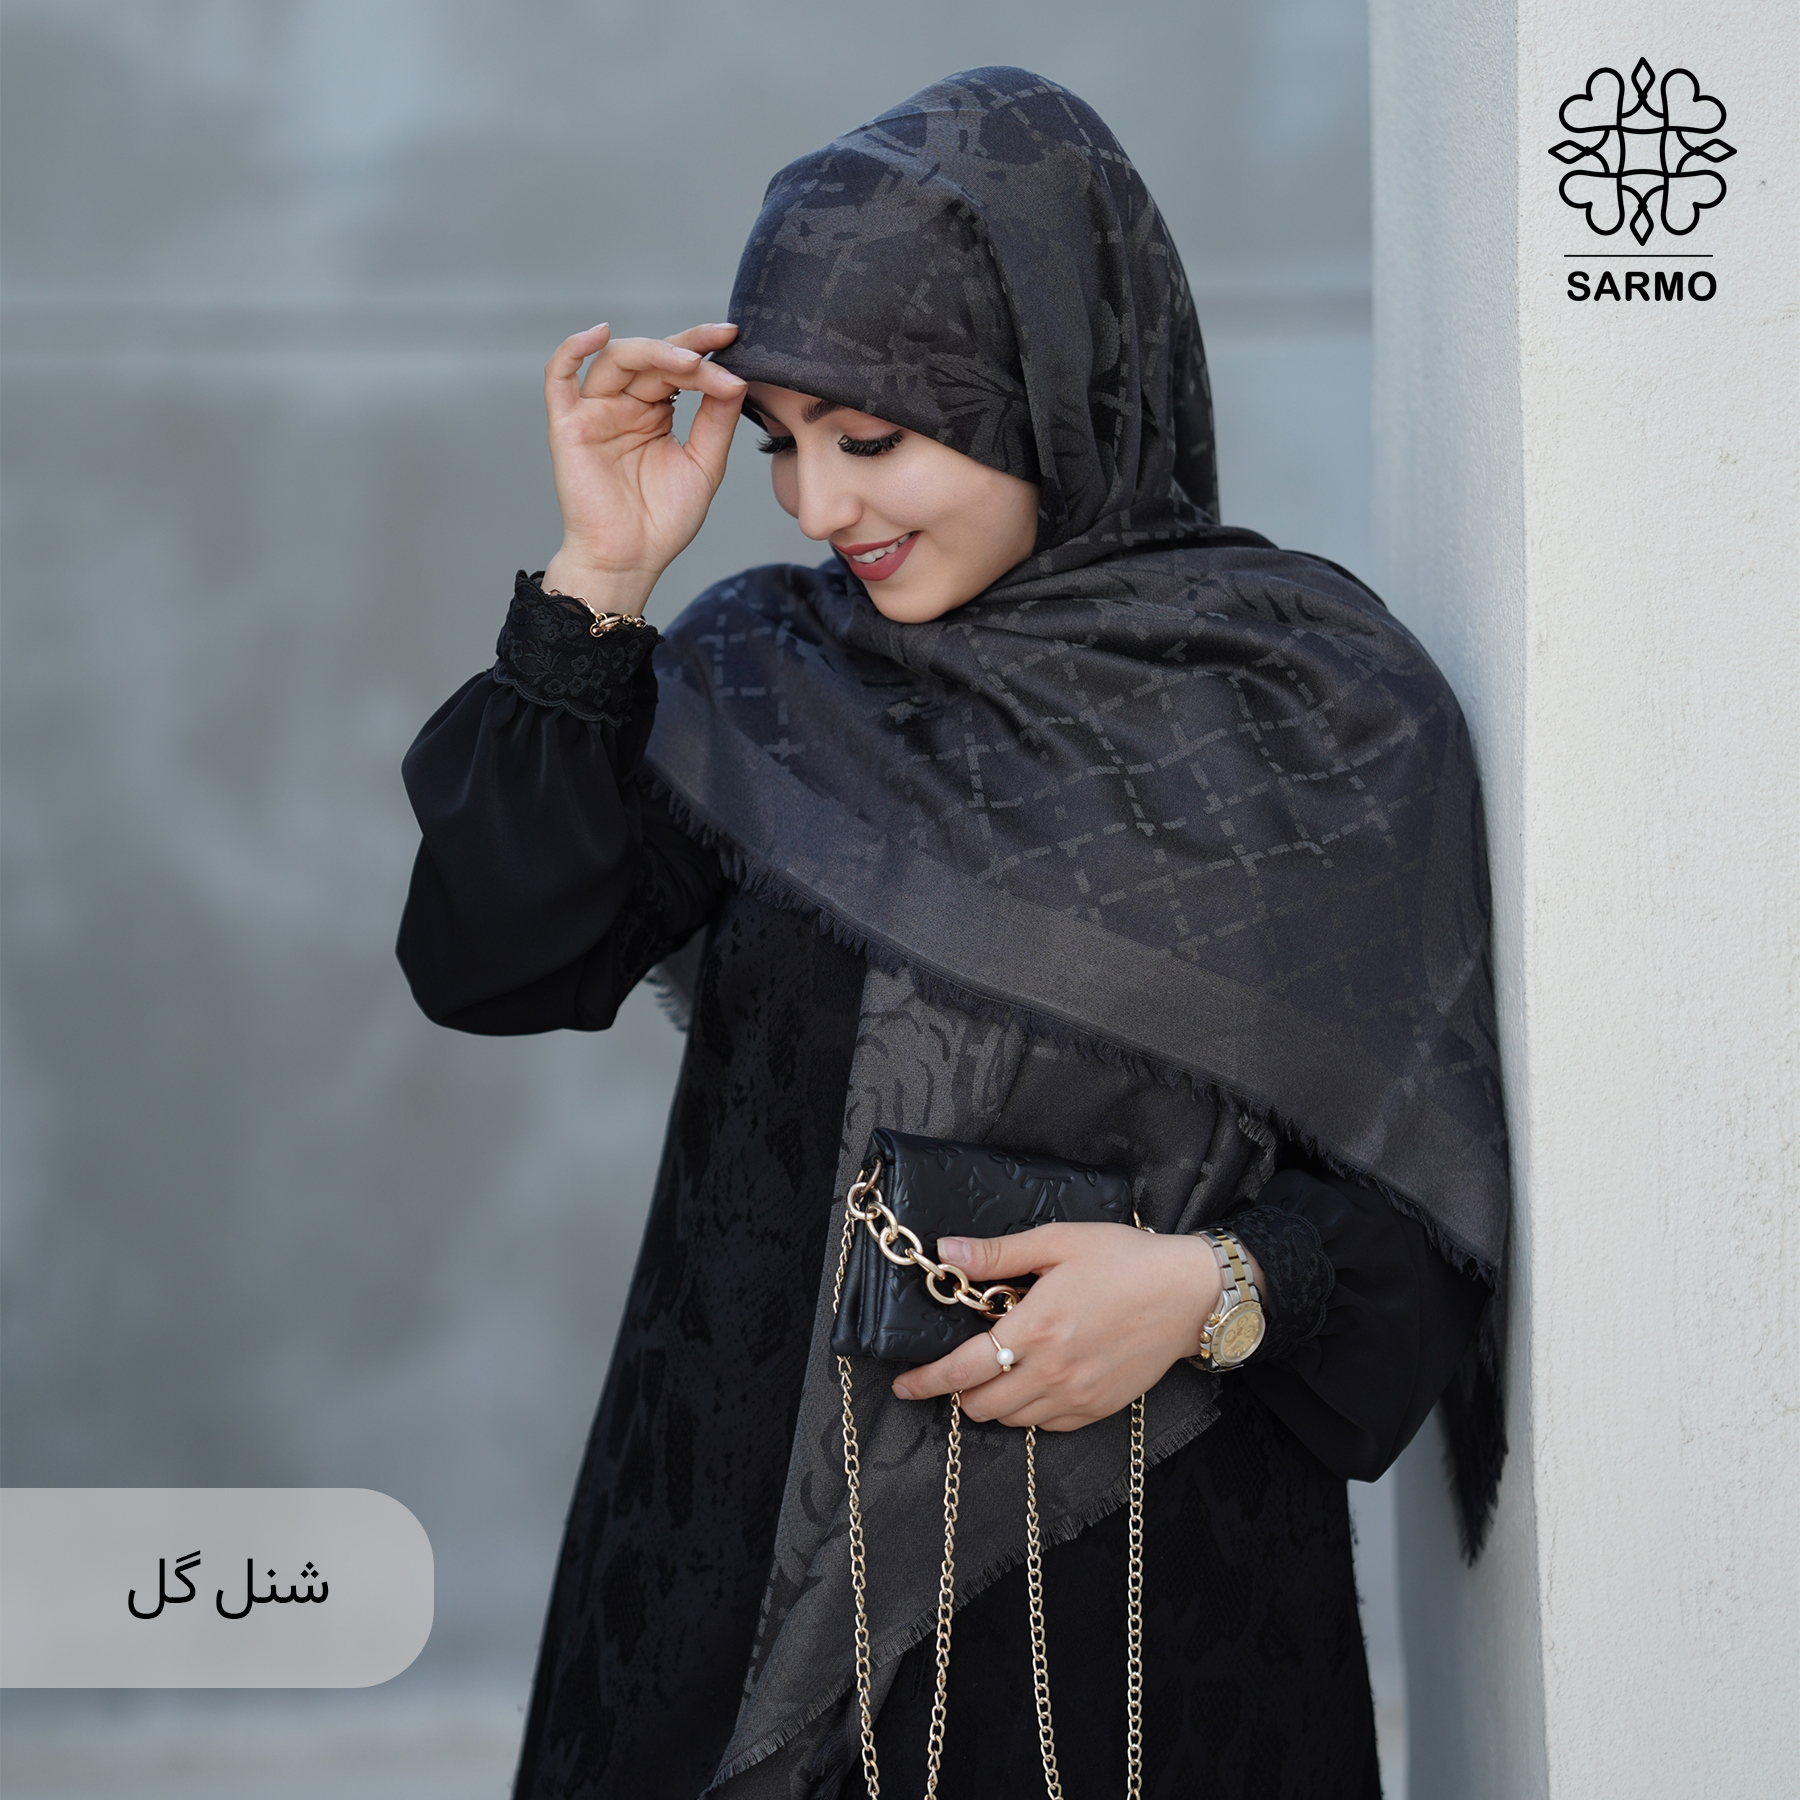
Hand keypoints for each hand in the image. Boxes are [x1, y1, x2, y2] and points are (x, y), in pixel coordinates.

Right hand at [540, 321, 747, 615]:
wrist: (631, 559)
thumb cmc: (663, 520)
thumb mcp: (704, 465)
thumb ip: (717, 421)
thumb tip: (736, 377)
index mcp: (655, 411)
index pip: (678, 368)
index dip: (704, 352)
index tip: (733, 339)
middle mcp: (624, 405)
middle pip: (650, 357)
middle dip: (686, 348)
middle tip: (718, 343)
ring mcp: (595, 412)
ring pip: (616, 361)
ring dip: (653, 352)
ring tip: (688, 361)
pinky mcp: (568, 426)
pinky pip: (558, 378)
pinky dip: (572, 350)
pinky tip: (598, 334)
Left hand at [892, 1224, 1230, 1430]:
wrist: (1188, 1293)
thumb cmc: (1124, 1259)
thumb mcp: (1057, 1242)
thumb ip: (998, 1254)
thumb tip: (946, 1253)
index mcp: (1036, 1329)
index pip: (962, 1370)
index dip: (925, 1382)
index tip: (904, 1385)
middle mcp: (1052, 1372)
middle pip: (979, 1406)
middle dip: (957, 1392)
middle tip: (957, 1366)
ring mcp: (1077, 1396)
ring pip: (1010, 1420)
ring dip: (992, 1401)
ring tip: (998, 1368)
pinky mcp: (1098, 1408)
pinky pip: (1046, 1425)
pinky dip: (1028, 1410)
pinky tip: (1033, 1380)